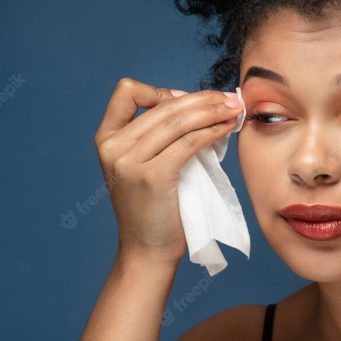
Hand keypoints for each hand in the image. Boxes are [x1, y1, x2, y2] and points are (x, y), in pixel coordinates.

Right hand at [93, 78, 241, 264]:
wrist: (147, 250)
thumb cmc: (154, 207)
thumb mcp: (143, 163)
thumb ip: (157, 134)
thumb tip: (196, 102)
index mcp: (106, 139)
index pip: (126, 92)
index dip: (158, 90)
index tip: (186, 99)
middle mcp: (112, 146)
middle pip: (163, 106)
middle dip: (202, 99)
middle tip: (229, 98)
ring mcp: (129, 161)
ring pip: (179, 120)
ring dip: (212, 110)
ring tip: (233, 109)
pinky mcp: (152, 176)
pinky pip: (189, 142)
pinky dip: (212, 131)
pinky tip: (226, 128)